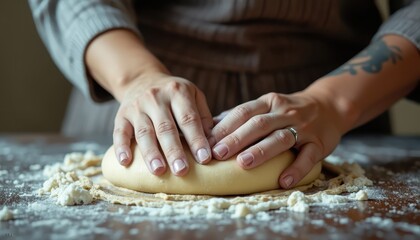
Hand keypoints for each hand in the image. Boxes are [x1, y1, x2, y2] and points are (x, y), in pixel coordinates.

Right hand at [113, 72, 213, 175]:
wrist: (142, 79)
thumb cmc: (174, 95)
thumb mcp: (193, 95)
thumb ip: (204, 117)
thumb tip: (213, 143)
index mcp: (178, 92)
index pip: (188, 119)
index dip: (197, 139)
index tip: (204, 158)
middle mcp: (156, 98)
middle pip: (166, 127)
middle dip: (174, 151)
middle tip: (182, 171)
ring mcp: (137, 106)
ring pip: (144, 132)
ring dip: (151, 153)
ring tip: (158, 171)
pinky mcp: (121, 115)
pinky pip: (120, 132)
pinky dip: (121, 147)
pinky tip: (125, 162)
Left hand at [208, 91, 341, 188]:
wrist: (329, 106)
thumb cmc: (287, 112)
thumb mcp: (266, 106)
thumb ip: (241, 116)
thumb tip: (208, 128)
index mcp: (268, 102)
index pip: (243, 112)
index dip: (225, 126)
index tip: (207, 141)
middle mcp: (284, 112)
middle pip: (258, 124)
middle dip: (237, 138)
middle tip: (218, 153)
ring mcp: (303, 127)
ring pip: (280, 138)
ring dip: (261, 151)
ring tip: (243, 164)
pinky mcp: (319, 143)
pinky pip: (308, 156)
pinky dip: (296, 169)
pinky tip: (283, 181)